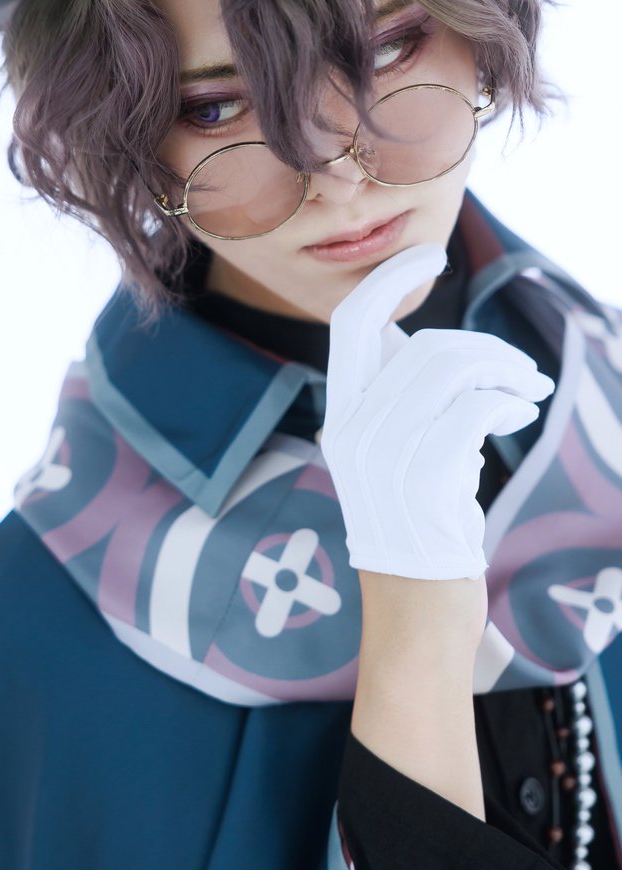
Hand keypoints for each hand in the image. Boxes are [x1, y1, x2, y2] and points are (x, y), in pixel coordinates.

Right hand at [320, 243, 554, 580]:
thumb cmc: (417, 530)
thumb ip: (398, 401)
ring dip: (506, 372)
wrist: (416, 616)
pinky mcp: (424, 479)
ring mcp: (383, 456)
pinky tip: (520, 412)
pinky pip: (475, 407)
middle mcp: (351, 431)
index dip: (389, 279)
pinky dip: (508, 400)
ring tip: (529, 391)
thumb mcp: (392, 458)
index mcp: (340, 418)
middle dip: (488, 349)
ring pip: (454, 369)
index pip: (351, 325)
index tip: (431, 253)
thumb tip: (411, 340)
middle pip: (425, 345)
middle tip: (524, 373)